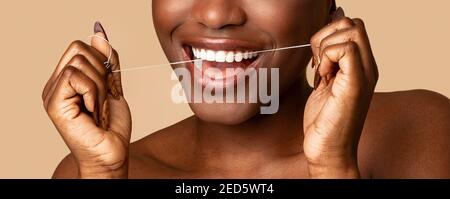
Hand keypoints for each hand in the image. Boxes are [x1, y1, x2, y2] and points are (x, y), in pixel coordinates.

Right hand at [42, 22, 130, 177]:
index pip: (81, 47)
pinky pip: (76, 77)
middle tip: (103, 99)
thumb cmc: (111, 127)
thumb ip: (107, 62)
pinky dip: (93, 93)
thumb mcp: (114, 86)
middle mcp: (56, 84)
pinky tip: (93, 111)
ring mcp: (52, 93)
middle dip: (102, 73)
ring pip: (79, 62)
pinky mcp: (53, 103)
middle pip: (79, 49)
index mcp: (68, 80)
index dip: (102, 62)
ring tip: (98, 108)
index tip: (110, 87)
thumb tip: (98, 34)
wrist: (112, 154)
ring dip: (100, 87)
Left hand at [303, 8, 378, 177]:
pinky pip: (345, 49)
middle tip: (318, 63)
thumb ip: (327, 61)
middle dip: (326, 36)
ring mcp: (364, 74)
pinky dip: (327, 57)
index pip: (351, 26)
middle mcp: (367, 67)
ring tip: (322, 73)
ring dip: (326, 47)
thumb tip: (323, 38)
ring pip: (350, 29)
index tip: (317, 60)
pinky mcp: (356, 84)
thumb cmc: (324, 121)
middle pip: (352, 23)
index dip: (328, 36)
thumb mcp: (323, 83)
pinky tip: (322, 78)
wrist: (328, 151)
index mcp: (360, 66)